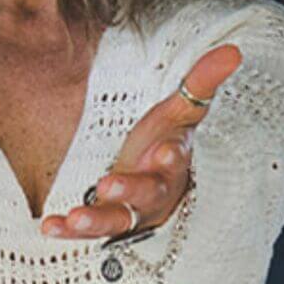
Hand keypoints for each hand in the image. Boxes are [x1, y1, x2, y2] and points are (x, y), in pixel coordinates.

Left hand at [38, 42, 242, 239]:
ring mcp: (129, 212)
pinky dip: (68, 231)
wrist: (151, 186)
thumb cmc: (162, 143)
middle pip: (146, 194)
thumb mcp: (178, 112)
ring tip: (75, 217)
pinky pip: (87, 232)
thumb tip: (234, 51)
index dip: (171, 156)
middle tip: (109, 184)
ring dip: (95, 220)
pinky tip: (49, 225)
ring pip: (117, 221)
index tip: (164, 148)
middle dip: (130, 190)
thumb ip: (200, 82)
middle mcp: (153, 193)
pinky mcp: (103, 223)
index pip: (176, 160)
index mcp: (172, 163)